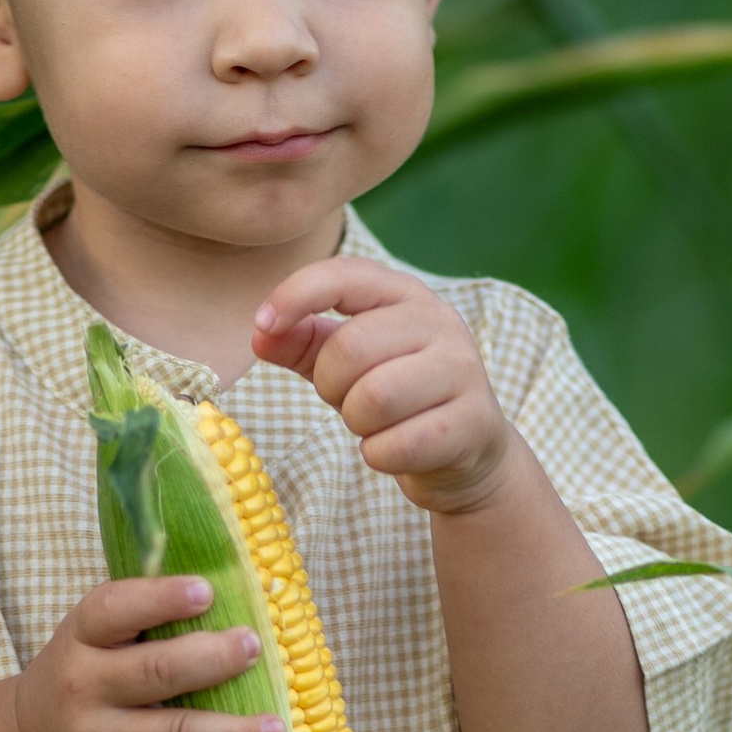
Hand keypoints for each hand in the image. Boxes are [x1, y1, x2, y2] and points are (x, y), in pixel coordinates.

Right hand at [12, 576, 283, 731]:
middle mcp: (87, 691)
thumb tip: (235, 585)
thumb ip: (146, 615)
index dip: (160, 599)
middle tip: (253, 647)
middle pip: (154, 674)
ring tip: (276, 729)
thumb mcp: (94, 635)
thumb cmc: (88, 673)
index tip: (206, 591)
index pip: (113, 611)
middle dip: (211, 660)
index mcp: (81, 639)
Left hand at [254, 257, 514, 510]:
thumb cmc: (397, 396)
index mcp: (404, 295)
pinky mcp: (471, 423)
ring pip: (373, 399)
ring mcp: (463, 371)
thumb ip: (303, 342)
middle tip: (349, 400)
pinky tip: (397, 449)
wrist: (468, 451)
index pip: (344, 275)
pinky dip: (380, 456)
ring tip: (376, 424)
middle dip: (331, 386)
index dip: (296, 295)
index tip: (262, 325)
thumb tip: (259, 334)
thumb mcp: (347, 363)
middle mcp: (440, 322)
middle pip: (349, 349)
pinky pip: (394, 446)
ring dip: (358, 423)